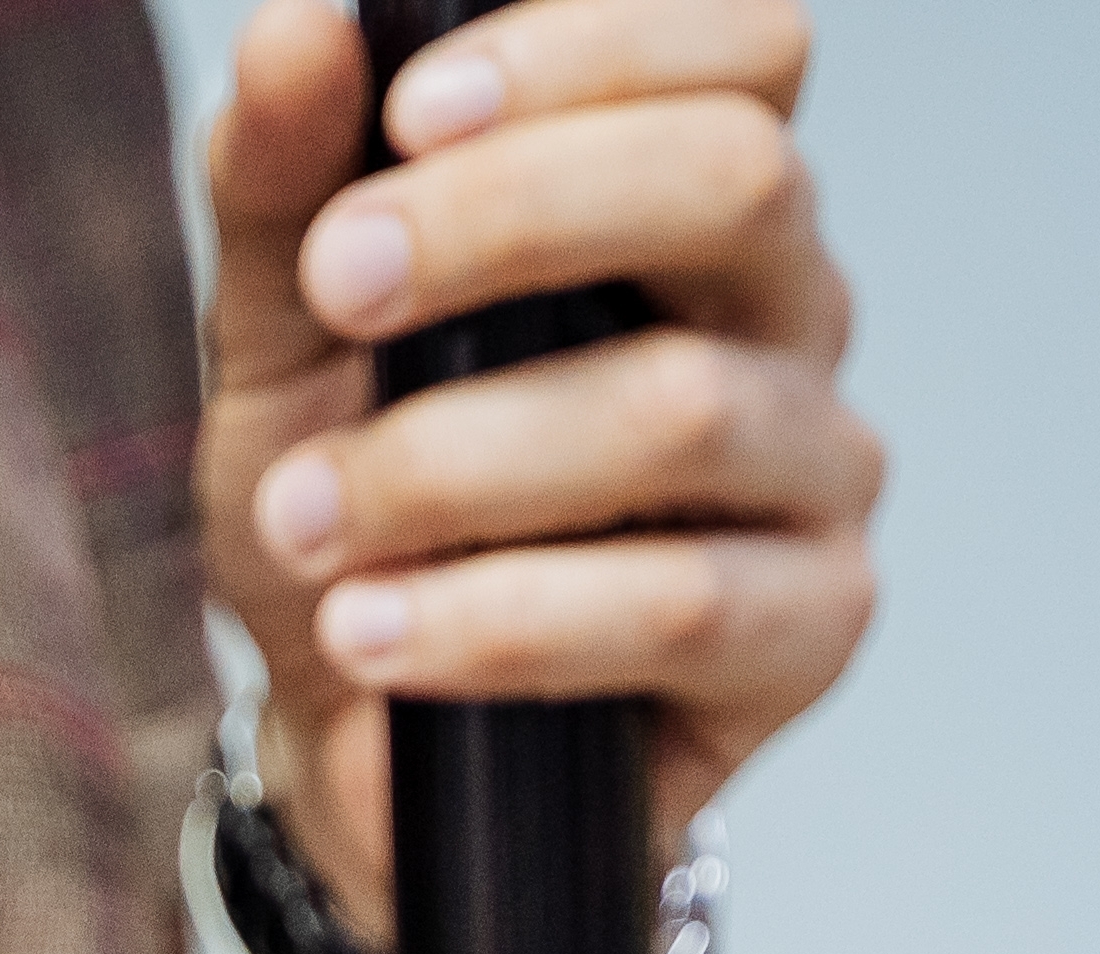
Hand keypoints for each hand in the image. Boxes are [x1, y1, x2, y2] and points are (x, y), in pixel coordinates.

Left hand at [196, 0, 882, 937]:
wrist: (359, 737)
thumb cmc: (355, 506)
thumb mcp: (283, 336)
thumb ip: (286, 185)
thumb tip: (299, 29)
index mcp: (688, 198)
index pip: (739, 46)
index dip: (587, 52)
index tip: (406, 117)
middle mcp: (784, 308)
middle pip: (739, 180)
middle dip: (514, 215)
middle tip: (342, 286)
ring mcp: (816, 469)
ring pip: (686, 406)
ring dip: (457, 459)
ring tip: (308, 526)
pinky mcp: (810, 629)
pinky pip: (680, 605)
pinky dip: (497, 618)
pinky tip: (375, 632)